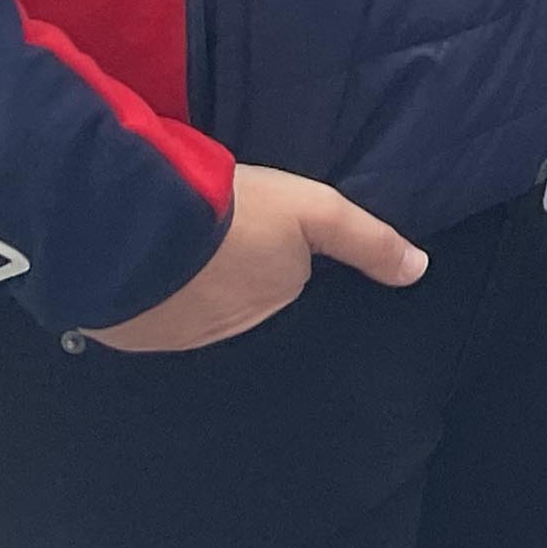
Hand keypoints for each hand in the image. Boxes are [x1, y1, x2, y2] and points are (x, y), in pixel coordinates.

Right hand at [88, 165, 423, 351]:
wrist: (140, 229)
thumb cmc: (235, 213)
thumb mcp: (314, 210)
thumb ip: (367, 241)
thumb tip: (417, 272)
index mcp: (275, 298)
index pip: (282, 277)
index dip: (269, 246)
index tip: (251, 223)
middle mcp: (231, 330)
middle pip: (238, 291)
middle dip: (230, 265)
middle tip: (215, 224)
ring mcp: (177, 337)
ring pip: (191, 303)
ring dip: (187, 279)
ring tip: (176, 240)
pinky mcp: (129, 335)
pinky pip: (145, 313)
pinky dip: (147, 291)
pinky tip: (143, 261)